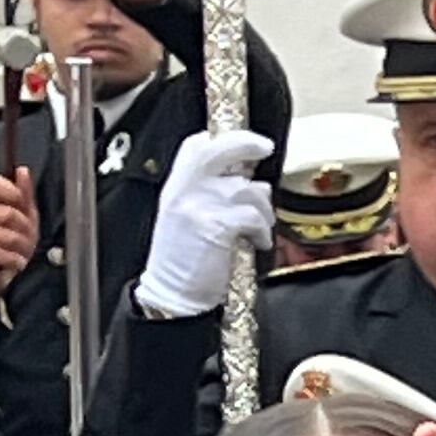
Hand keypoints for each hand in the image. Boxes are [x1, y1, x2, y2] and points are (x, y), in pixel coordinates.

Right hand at [0, 171, 39, 300]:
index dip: (12, 191)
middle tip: (30, 238)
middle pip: (9, 213)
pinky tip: (17, 263)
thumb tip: (22, 169)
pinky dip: (15, 260)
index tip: (22, 202)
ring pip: (8, 236)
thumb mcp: (25, 213)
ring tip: (24, 252)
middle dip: (26, 229)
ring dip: (23, 248)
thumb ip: (24, 192)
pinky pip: (2, 253)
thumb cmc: (12, 239)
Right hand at [138, 130, 273, 321]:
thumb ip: (204, 194)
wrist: (172, 296)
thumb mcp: (183, 218)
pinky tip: (258, 242)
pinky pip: (253, 216)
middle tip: (263, 148)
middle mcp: (186, 190)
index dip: (222, 139)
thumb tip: (244, 178)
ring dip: (263, 208)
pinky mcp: (218, 226)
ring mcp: (201, 205)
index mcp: (176, 187)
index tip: (242, 146)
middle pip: (221, 148)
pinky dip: (262, 230)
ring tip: (259, 227)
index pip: (197, 145)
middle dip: (248, 143)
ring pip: (248, 188)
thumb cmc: (182, 264)